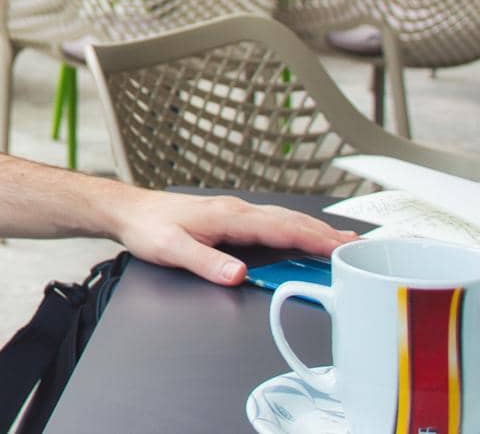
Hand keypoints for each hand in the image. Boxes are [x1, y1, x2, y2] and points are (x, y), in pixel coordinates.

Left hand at [110, 190, 356, 285]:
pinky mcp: (228, 217)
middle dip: (324, 234)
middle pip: (289, 221)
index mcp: (228, 217)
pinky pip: (270, 221)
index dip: (313, 239)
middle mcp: (235, 211)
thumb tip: (238, 274)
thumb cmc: (148, 228)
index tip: (341, 249)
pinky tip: (300, 233)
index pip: (281, 229)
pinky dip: (293, 227)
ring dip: (312, 229)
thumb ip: (206, 262)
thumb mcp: (172, 250)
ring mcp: (233, 212)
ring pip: (281, 219)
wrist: (128, 210)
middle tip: (357, 246)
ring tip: (340, 240)